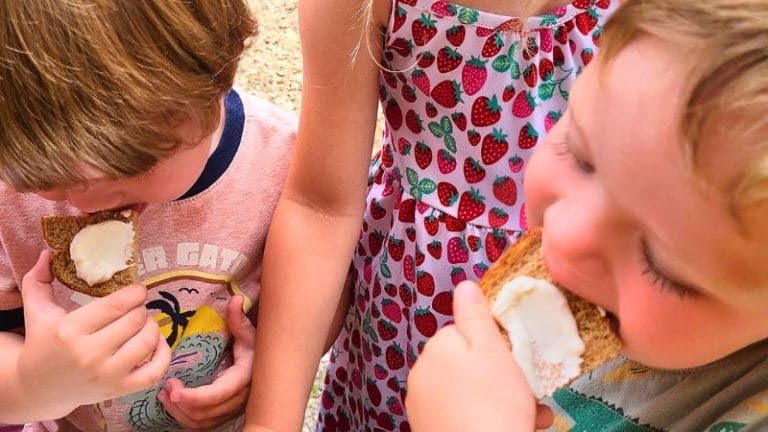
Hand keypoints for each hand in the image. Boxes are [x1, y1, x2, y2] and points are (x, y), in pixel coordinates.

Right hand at [17, 251, 170, 418]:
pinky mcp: (120, 390)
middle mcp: (90, 355)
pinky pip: (155, 371)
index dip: (134, 293)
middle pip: (135, 321)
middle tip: (136, 307)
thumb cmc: (42, 344)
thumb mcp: (37, 311)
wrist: (39, 389)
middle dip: (140, 309)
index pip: (116, 305)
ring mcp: (107, 375)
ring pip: (148, 341)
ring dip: (152, 326)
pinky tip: (157, 342)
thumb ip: (39, 280)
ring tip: (143, 322)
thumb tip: (48, 252)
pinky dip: (163, 354)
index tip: (137, 290)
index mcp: (70, 331)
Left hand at [157, 295, 255, 428]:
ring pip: (201, 423)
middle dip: (181, 404)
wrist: (272, 369)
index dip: (194, 397)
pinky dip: (185, 418)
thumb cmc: (258, 348)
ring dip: (179, 413)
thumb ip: (239, 320)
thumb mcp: (251, 334)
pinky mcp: (225, 415)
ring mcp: (232, 411)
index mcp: (244, 380)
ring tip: (164, 395)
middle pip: (205, 413)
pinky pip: (202, 426)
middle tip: (165, 386)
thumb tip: (234, 298)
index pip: (217, 395)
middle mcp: (239, 400)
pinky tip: (173, 403)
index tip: (172, 389)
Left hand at [407, 281, 545, 431]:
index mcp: (436, 349)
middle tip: (527, 393)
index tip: (514, 361)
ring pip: (469, 394)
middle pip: (467, 366)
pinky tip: (514, 427)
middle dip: (499, 377)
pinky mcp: (431, 430)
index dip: (493, 347)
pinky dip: (486, 419)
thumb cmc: (493, 402)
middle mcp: (423, 375)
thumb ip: (476, 317)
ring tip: (529, 416)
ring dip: (499, 400)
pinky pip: (463, 416)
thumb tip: (464, 285)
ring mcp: (424, 407)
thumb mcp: (491, 350)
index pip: (464, 334)